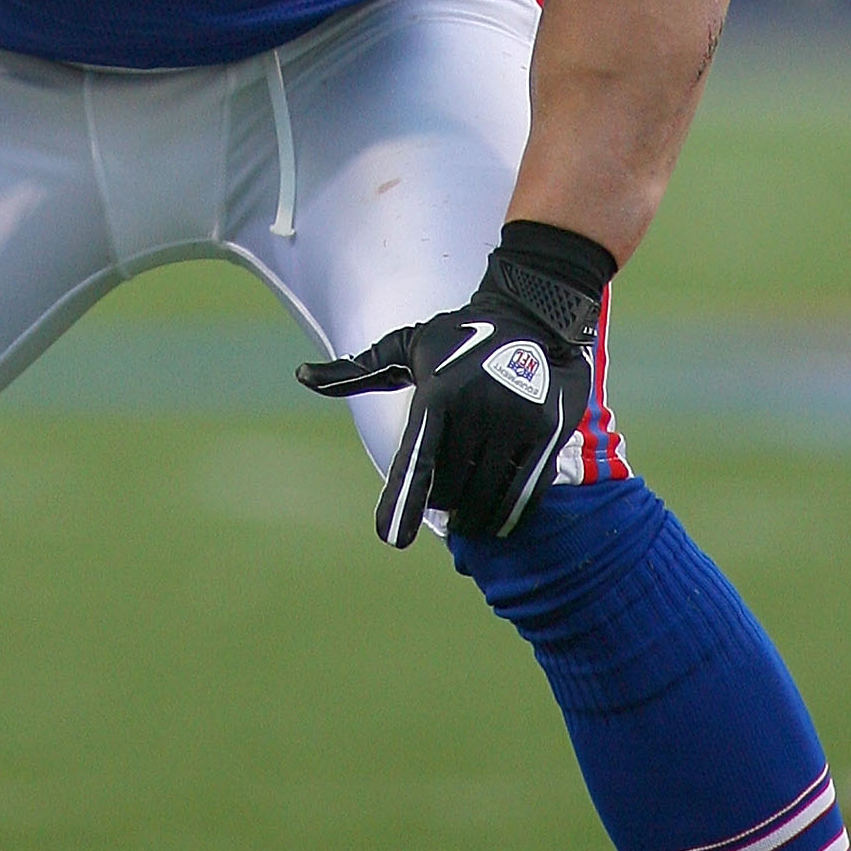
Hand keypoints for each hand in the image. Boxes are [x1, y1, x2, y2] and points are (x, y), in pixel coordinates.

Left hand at [297, 226, 610, 547]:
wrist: (532, 313)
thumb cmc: (458, 336)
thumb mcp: (405, 345)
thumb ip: (357, 370)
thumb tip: (302, 375)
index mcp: (437, 393)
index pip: (416, 461)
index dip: (403, 502)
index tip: (392, 537)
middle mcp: (476, 409)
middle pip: (451, 486)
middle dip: (442, 502)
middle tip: (442, 505)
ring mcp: (516, 421)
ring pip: (487, 494)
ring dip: (473, 517)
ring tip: (466, 521)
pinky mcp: (548, 432)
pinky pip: (525, 491)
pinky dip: (507, 513)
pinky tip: (496, 520)